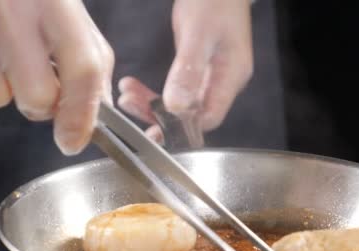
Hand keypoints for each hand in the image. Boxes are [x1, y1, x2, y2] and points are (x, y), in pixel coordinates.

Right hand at [0, 0, 113, 154]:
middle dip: (37, 99)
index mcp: (54, 2)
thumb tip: (98, 111)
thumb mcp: (66, 12)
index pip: (82, 70)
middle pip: (36, 96)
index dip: (81, 115)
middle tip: (30, 73)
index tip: (73, 140)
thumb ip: (90, 58)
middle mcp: (7, 8)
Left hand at [117, 0, 252, 142]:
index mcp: (231, 77)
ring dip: (152, 102)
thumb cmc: (215, 0)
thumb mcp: (198, 33)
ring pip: (181, 103)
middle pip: (192, 114)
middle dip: (159, 114)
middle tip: (130, 105)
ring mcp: (211, 75)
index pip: (209, 118)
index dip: (182, 128)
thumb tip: (175, 106)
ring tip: (126, 94)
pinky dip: (154, 91)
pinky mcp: (198, 68)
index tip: (154, 130)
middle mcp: (223, 81)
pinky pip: (177, 89)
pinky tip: (135, 86)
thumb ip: (188, 71)